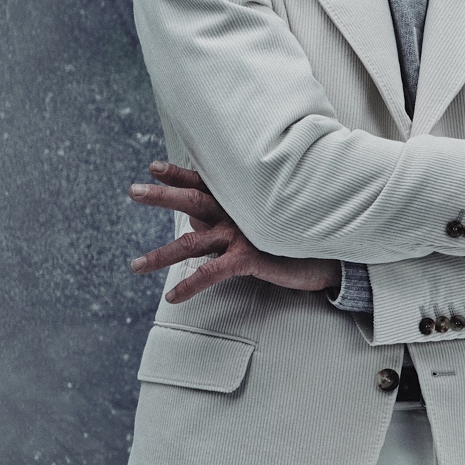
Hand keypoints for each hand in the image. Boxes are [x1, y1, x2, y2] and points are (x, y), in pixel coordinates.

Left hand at [128, 161, 340, 302]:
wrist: (330, 254)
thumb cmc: (294, 236)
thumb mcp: (259, 222)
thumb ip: (226, 216)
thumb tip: (193, 219)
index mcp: (240, 199)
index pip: (204, 182)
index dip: (178, 174)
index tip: (153, 167)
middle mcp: (238, 212)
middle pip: (193, 200)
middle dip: (161, 196)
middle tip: (133, 191)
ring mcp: (242, 234)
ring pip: (192, 242)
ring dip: (160, 254)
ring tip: (135, 265)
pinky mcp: (248, 258)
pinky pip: (210, 273)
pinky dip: (189, 286)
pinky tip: (172, 297)